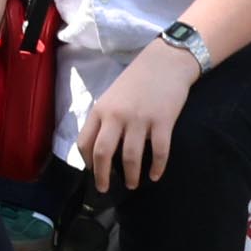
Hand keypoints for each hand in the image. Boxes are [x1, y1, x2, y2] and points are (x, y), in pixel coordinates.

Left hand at [84, 36, 195, 189]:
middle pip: (103, 153)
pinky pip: (159, 152)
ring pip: (131, 157)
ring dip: (131, 176)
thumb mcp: (113, 96)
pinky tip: (155, 175)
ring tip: (133, 184)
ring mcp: (140, 119)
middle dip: (103, 176)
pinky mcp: (163, 122)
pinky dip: (157, 168)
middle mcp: (117, 115)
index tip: (93, 172)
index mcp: (101, 109)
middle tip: (105, 188)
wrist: (166, 62)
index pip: (85, 142)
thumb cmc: (137, 80)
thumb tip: (102, 149)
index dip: (88, 162)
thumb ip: (105, 119)